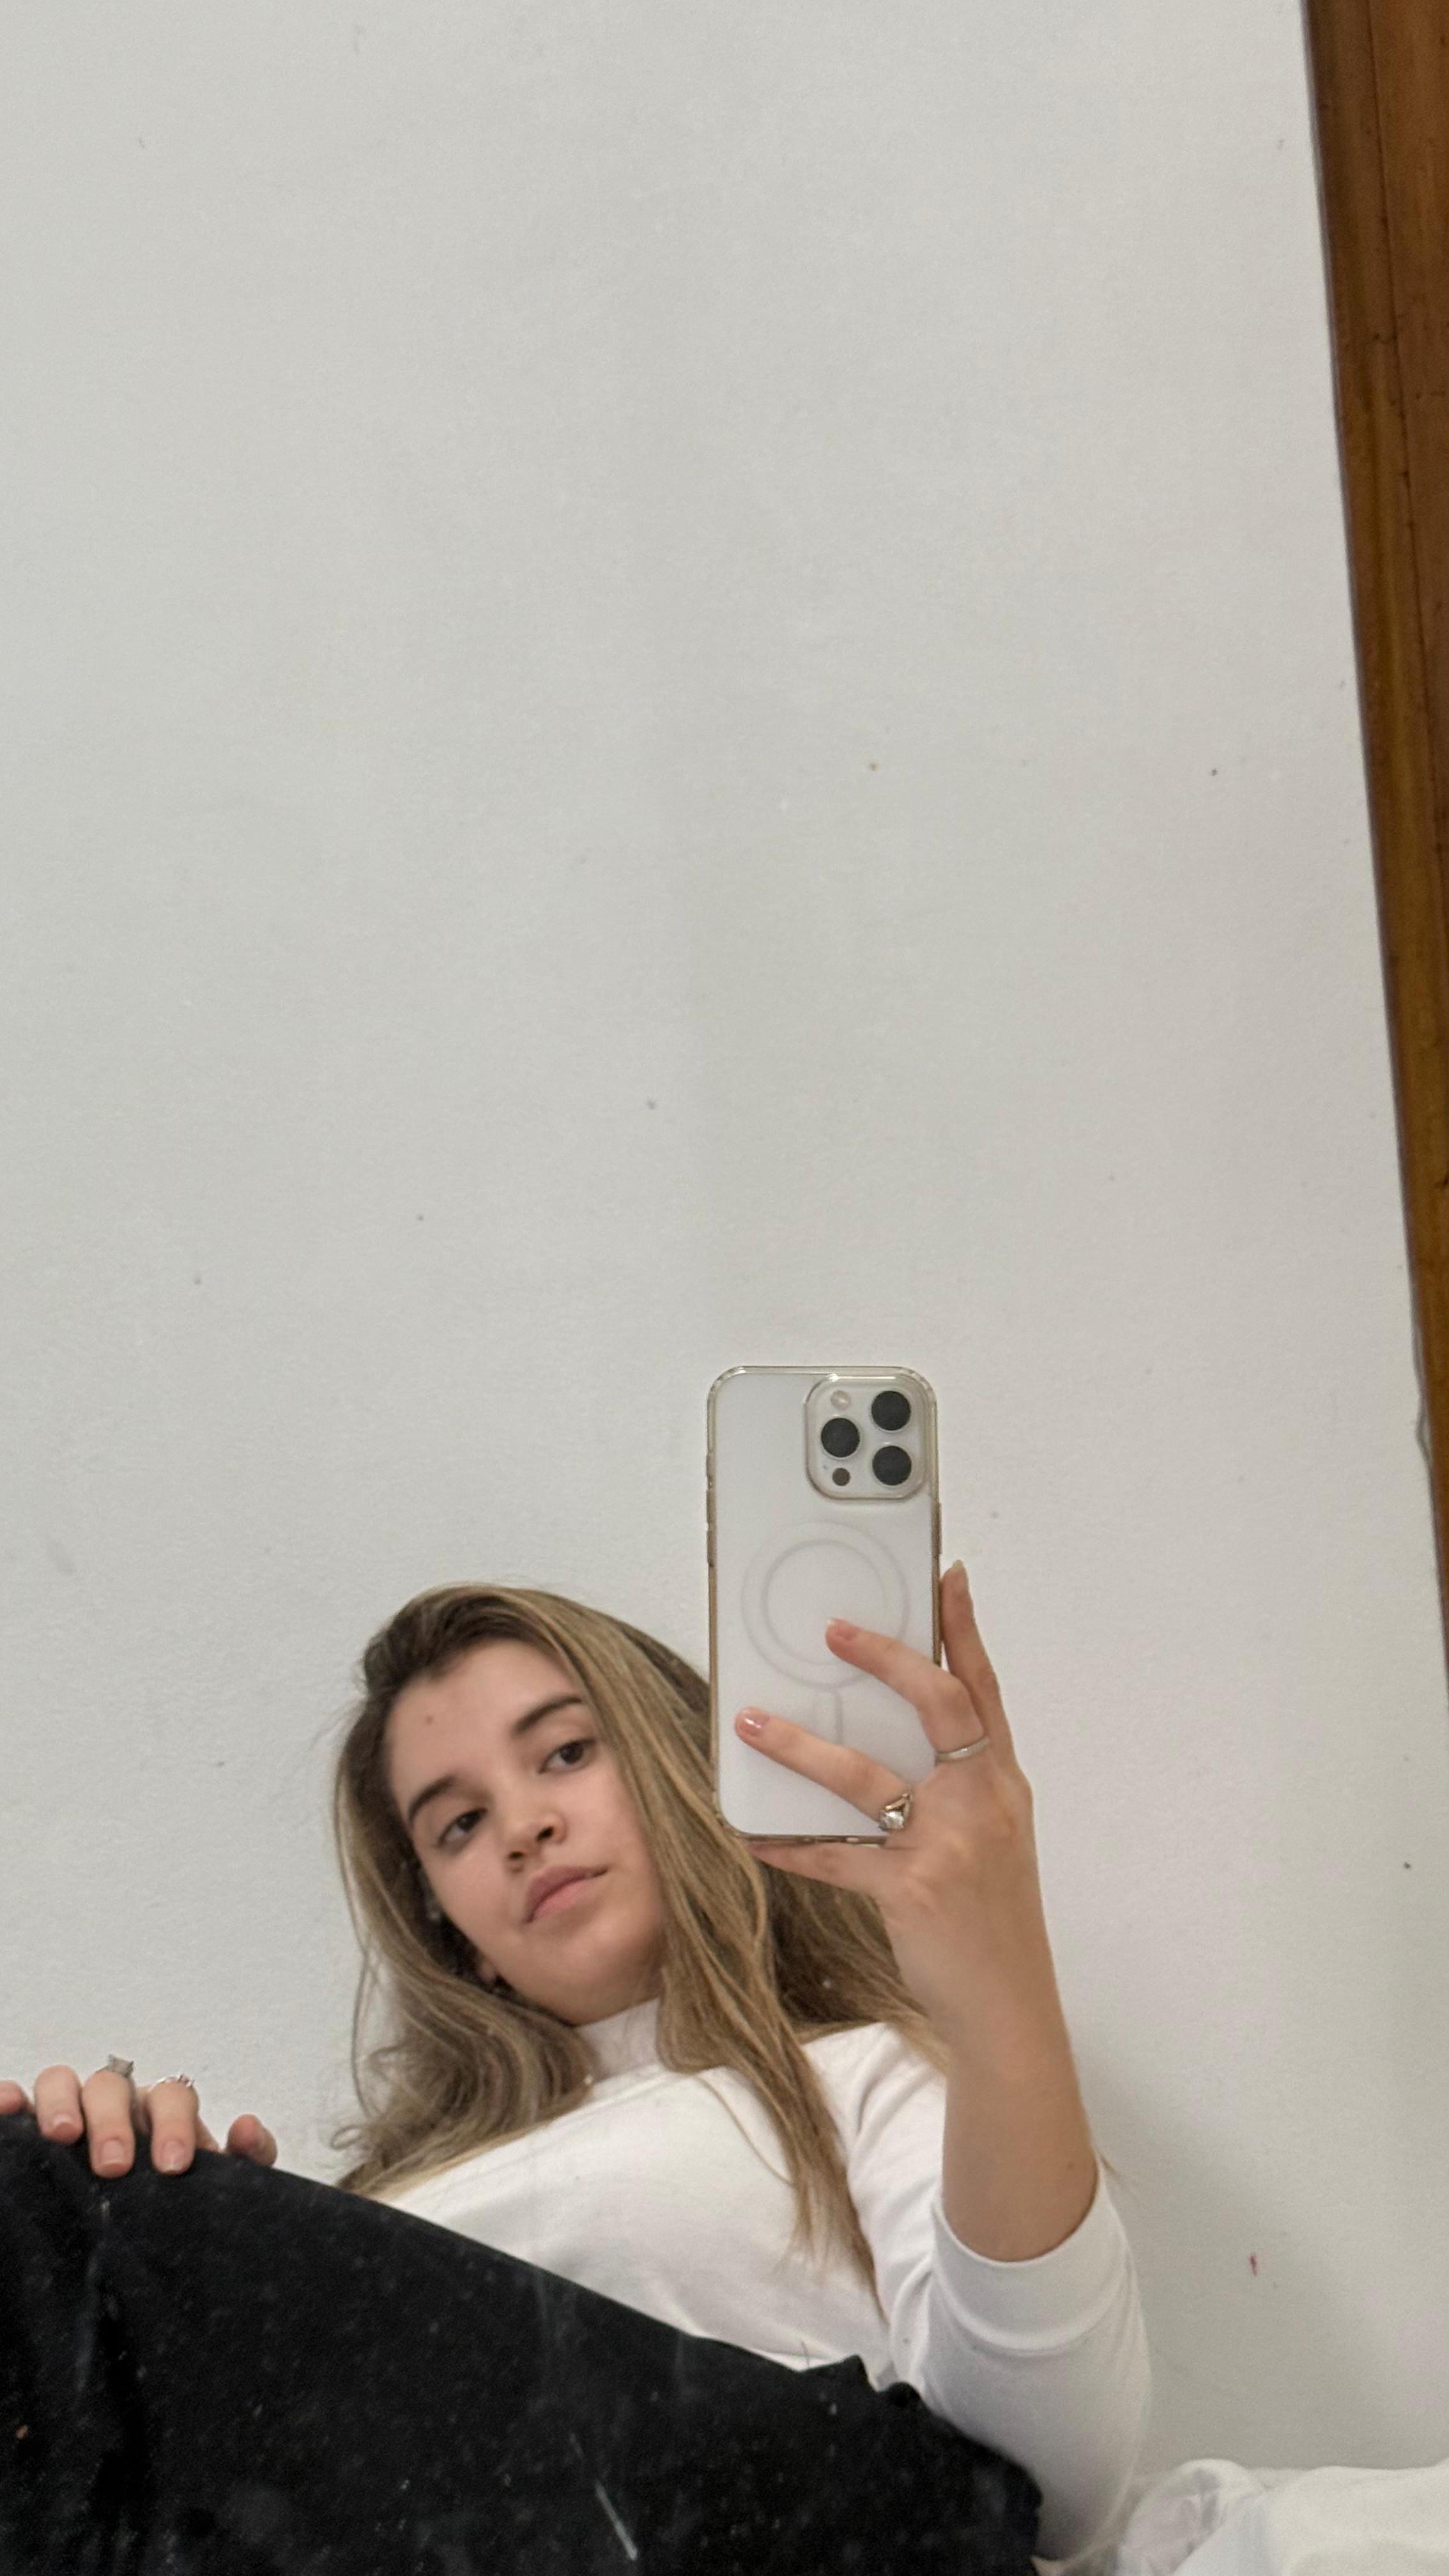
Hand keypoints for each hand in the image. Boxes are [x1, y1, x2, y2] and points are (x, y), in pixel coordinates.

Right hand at [0, 2063, 277, 2176]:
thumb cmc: (171, 2203)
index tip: (173, 2167)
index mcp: (161, 2114)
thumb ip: (244, 2162)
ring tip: (62, 2137)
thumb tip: (246, 2126)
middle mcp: (114, 2106)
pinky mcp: (29, 2132)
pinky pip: (18, 2101)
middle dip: (115, 2121)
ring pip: (62, 2081)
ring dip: (61, 2102)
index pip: (171, 2097)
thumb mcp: (214, 2190)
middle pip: (113, 2086)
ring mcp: (69, 2113)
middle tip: (116, 2166)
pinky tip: (9, 2109)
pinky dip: (11, 2100)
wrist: (133, 2246)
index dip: (174, 2124)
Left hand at [735, 1559, 1058, 2049]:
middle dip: (888, 1659)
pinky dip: (789, 1845)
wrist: (1010, 2007)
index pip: (985, 1691)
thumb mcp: (994, 1841)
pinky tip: (752, 1836)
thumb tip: (894, 1746)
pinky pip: (835, 1856)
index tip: (948, 1577)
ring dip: (803, 1747)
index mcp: (1002, 1786)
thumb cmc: (995, 1921)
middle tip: (835, 1630)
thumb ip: (956, 1789)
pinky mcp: (911, 1889)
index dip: (965, 1631)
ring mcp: (948, 1845)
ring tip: (753, 1722)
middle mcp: (982, 1804)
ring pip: (867, 1777)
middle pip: (939, 1707)